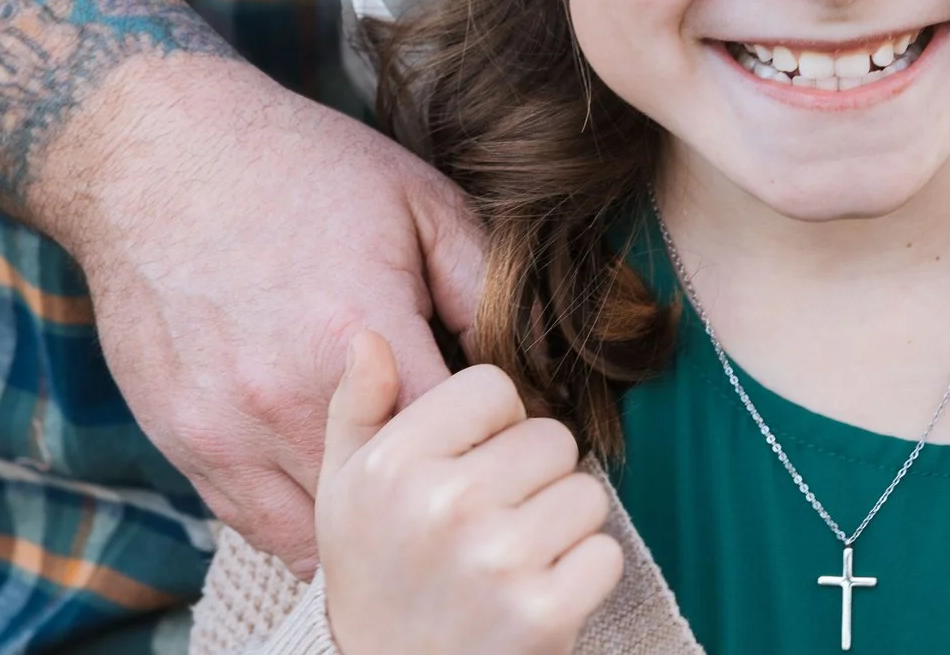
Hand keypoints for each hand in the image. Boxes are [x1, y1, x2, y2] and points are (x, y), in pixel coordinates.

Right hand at [34, 58, 487, 574]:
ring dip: (374, 521)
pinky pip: (260, 527)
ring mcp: (229, 431)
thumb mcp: (419, 202)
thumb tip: (537, 356)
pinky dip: (309, 524)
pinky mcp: (185, 446)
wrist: (159, 157)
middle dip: (441, 490)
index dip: (498, 439)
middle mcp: (290, 397)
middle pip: (396, 497)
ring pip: (328, 532)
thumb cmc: (302, 169)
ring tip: (408, 492)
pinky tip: (344, 498)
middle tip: (467, 468)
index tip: (512, 429)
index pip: (463, 436)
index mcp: (362, 332)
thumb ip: (483, 285)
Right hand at [318, 332, 623, 654]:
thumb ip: (357, 409)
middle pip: (551, 437)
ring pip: (586, 493)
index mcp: (393, 464)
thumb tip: (368, 337)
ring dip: (561, 527)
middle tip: (490, 525)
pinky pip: (605, 553)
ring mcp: (497, 560)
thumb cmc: (375, 578)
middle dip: (532, 477)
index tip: (466, 468)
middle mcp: (443, 505)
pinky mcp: (543, 611)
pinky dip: (582, 576)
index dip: (490, 426)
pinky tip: (532, 596)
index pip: (493, 387)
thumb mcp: (344, 493)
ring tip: (509, 562)